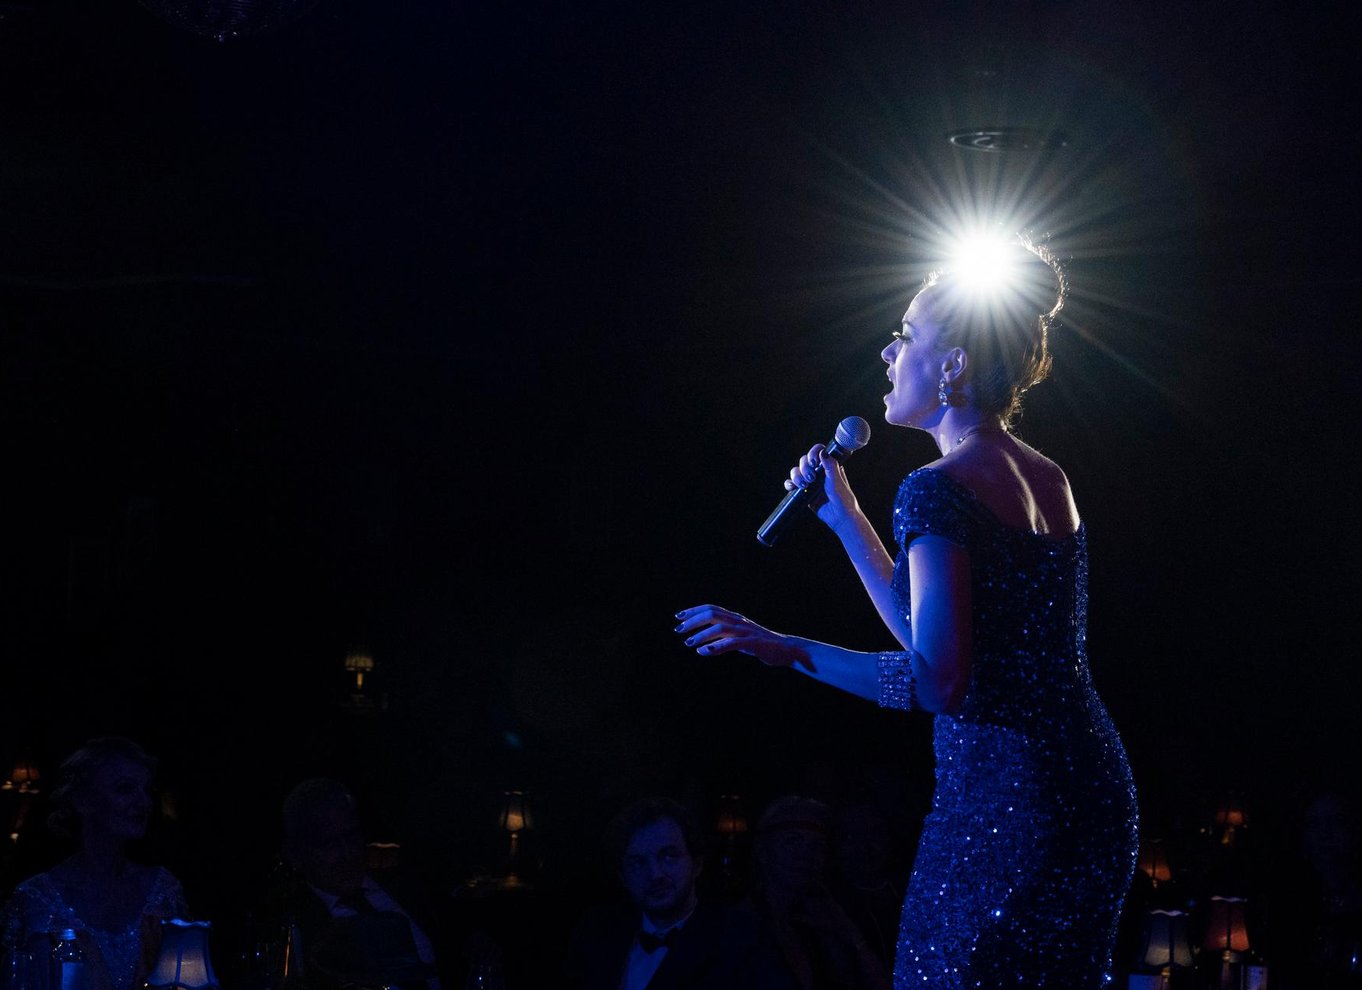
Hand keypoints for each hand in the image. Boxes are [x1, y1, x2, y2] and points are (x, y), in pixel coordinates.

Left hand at [674, 605, 808, 667]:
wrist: (787, 650)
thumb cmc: (761, 645)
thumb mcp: (739, 639)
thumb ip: (723, 638)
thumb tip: (702, 646)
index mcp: (736, 618)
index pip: (711, 608)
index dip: (694, 611)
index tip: (679, 617)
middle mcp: (739, 622)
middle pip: (712, 614)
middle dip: (693, 621)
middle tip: (679, 630)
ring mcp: (746, 632)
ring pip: (720, 628)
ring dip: (701, 635)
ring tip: (689, 643)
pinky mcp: (752, 643)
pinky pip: (731, 643)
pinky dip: (716, 647)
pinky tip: (704, 652)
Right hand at [785, 443, 857, 530]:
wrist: (840, 517)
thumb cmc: (843, 499)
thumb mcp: (838, 481)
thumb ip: (830, 466)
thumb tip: (822, 452)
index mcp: (828, 466)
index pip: (817, 452)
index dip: (812, 454)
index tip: (814, 462)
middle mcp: (819, 472)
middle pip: (804, 461)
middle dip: (804, 468)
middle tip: (811, 478)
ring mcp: (811, 482)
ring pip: (796, 471)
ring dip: (796, 476)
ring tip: (804, 486)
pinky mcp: (804, 492)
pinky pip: (792, 484)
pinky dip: (789, 484)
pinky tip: (792, 487)